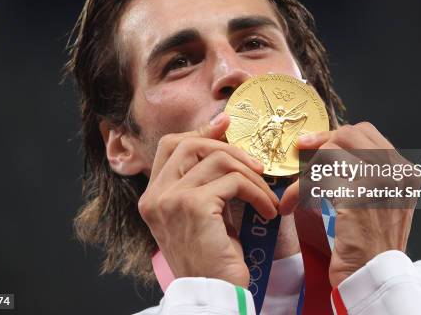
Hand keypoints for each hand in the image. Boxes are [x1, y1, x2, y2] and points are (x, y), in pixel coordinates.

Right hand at [138, 113, 278, 287]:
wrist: (214, 295)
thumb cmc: (213, 256)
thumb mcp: (204, 212)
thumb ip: (204, 181)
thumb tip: (222, 139)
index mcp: (153, 196)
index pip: (169, 146)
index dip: (199, 132)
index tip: (226, 125)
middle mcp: (155, 196)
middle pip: (190, 144)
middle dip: (229, 148)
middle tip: (257, 165)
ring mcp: (171, 200)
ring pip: (218, 161)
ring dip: (252, 176)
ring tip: (267, 197)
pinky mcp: (195, 206)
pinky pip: (234, 182)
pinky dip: (258, 193)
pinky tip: (267, 211)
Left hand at [280, 122, 417, 286]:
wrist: (374, 277)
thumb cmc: (371, 245)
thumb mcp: (380, 201)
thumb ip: (365, 173)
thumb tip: (329, 147)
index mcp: (406, 172)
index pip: (367, 133)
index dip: (336, 136)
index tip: (315, 145)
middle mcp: (398, 173)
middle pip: (351, 134)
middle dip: (321, 143)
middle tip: (301, 154)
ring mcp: (380, 182)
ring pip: (332, 152)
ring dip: (308, 170)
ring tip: (298, 191)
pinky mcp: (357, 196)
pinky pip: (316, 179)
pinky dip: (297, 191)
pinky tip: (290, 205)